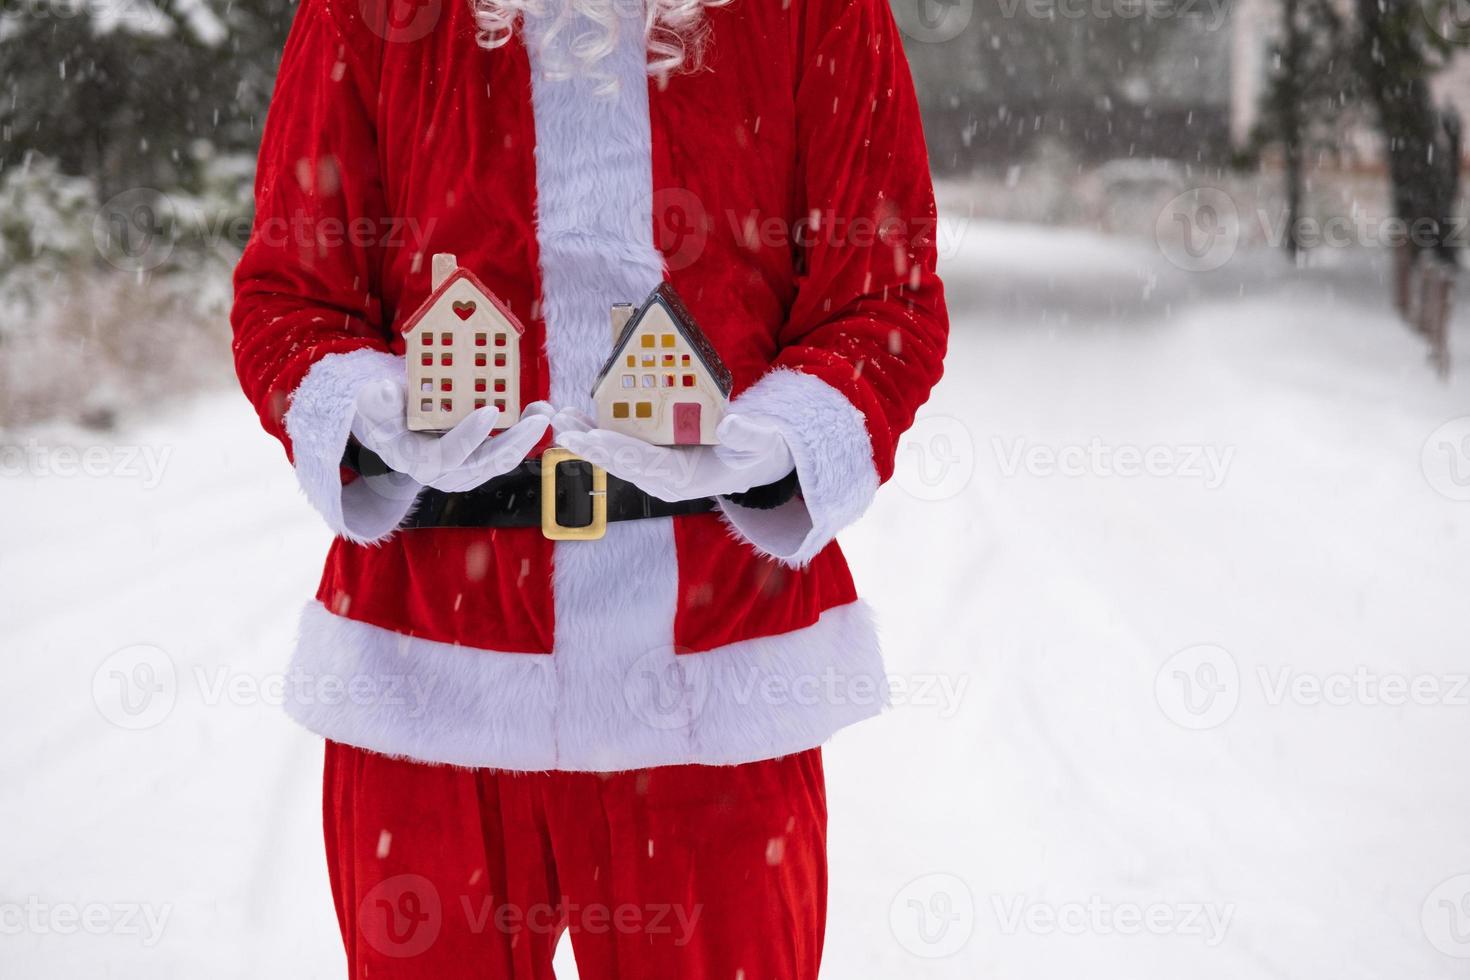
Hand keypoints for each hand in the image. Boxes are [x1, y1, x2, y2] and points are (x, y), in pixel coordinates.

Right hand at [350, 380, 550, 491]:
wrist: (391, 429)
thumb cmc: (383, 412)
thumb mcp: (373, 404)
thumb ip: (377, 400)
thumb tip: (385, 390)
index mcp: (414, 460)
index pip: (446, 455)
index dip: (468, 436)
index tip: (490, 411)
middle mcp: (441, 473)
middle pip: (483, 465)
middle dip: (514, 442)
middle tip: (538, 419)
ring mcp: (462, 472)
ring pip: (500, 461)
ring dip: (526, 438)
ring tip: (544, 411)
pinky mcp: (478, 464)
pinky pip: (505, 453)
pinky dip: (523, 434)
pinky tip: (537, 411)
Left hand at [551, 408, 794, 500]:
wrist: (755, 460)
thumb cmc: (758, 450)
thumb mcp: (761, 442)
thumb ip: (748, 435)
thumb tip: (730, 424)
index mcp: (686, 480)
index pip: (647, 465)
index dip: (620, 450)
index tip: (594, 437)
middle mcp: (664, 480)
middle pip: (622, 463)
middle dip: (590, 446)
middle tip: (562, 428)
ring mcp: (655, 470)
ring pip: (615, 455)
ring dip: (586, 437)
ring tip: (559, 418)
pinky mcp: (651, 458)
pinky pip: (620, 446)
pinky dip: (597, 432)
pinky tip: (576, 417)